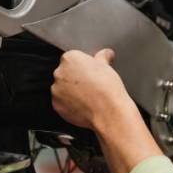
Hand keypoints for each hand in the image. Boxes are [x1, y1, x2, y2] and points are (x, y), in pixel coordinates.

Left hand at [51, 48, 161, 172]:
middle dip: (77, 81)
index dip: (83, 68)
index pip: (72, 59)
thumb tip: (106, 54)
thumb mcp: (110, 70)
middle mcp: (60, 75)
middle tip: (93, 88)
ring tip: (92, 100)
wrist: (113, 118)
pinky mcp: (59, 107)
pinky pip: (63, 104)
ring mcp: (58, 92)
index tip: (91, 74)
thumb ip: (103, 59)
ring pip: (63, 90)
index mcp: (72, 59)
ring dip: (74, 94)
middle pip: (65, 74)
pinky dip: (72, 107)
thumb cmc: (114, 94)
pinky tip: (87, 109)